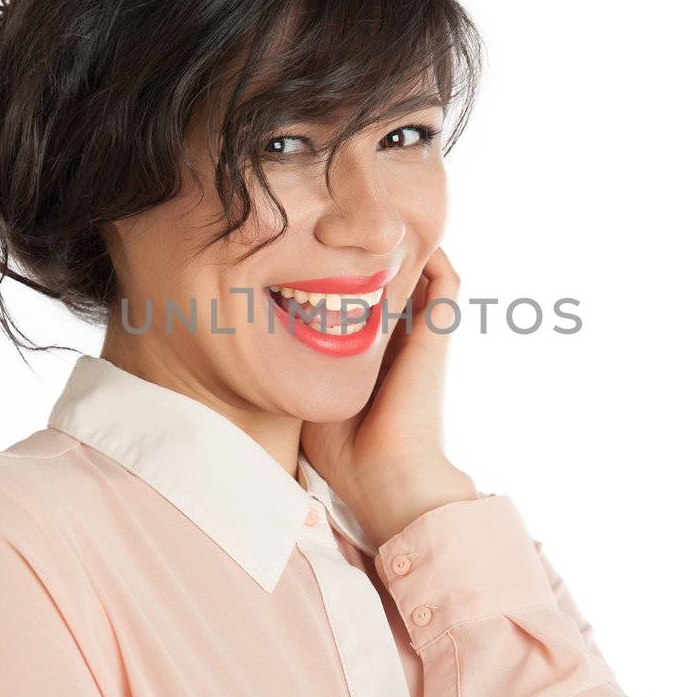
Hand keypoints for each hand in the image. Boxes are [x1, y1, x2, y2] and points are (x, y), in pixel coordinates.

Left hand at [301, 246, 477, 549]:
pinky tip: (403, 235)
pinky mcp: (439, 331)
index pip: (363, 302)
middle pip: (392, 280)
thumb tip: (249, 346)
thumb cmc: (346, 451)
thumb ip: (292, 367)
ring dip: (403, 247)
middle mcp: (401, 339)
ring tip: (375, 218)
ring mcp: (424, 333)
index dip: (344, 273)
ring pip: (423, 272)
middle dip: (368, 252)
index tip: (313, 250)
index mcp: (373, 356)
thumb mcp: (307, 396)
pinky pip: (447, 279)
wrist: (388, 478)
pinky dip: (433, 253)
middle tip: (340, 222)